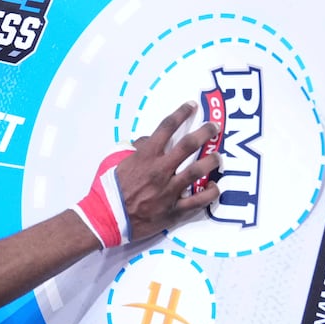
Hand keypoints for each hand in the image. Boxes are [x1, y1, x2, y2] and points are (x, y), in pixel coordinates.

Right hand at [114, 103, 221, 238]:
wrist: (106, 217)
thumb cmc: (108, 188)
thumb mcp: (116, 160)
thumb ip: (134, 148)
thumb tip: (148, 140)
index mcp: (146, 156)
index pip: (167, 127)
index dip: (181, 113)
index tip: (191, 106)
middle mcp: (160, 169)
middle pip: (188, 145)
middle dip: (205, 132)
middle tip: (214, 127)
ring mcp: (169, 190)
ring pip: (197, 171)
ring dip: (211, 161)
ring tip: (218, 156)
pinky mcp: (174, 210)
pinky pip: (198, 201)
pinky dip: (210, 192)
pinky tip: (214, 186)